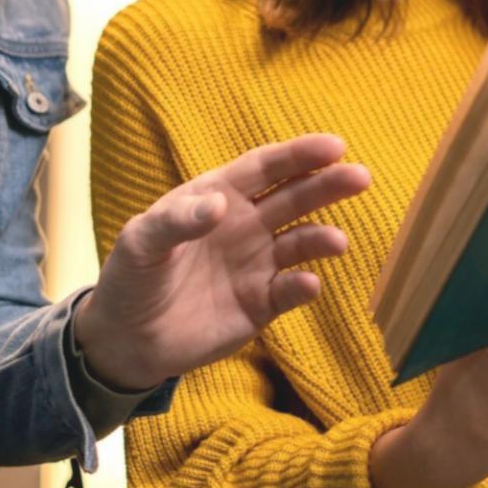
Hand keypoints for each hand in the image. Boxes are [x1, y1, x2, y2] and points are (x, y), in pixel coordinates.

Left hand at [75, 134, 370, 389]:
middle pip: (294, 198)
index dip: (298, 155)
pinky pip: (290, 291)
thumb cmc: (131, 277)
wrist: (126, 340)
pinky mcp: (261, 304)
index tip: (333, 146)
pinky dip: (303, 286)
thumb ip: (177, 220)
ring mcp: (256, 264)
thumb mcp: (140, 242)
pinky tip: (308, 285)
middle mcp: (245, 225)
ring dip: (322, 238)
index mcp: (218, 196)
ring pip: (301, 242)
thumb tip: (221, 204)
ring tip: (336, 242)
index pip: (265, 168)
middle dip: (327, 186)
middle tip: (361, 177)